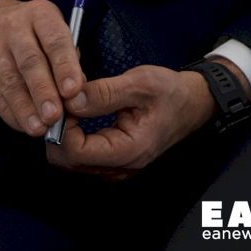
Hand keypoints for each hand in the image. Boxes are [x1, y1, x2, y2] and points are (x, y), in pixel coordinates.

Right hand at [0, 0, 84, 135]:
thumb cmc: (31, 32)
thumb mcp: (53, 31)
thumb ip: (67, 60)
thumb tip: (76, 96)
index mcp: (41, 15)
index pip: (55, 40)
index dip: (65, 67)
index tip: (73, 91)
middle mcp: (14, 26)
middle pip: (30, 62)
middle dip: (43, 92)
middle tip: (55, 116)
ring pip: (10, 81)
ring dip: (26, 108)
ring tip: (39, 128)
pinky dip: (10, 113)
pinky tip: (23, 124)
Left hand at [46, 65, 220, 179]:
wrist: (192, 103)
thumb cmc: (171, 93)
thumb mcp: (139, 83)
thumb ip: (103, 93)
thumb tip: (70, 100)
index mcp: (128, 150)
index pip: (74, 152)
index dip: (61, 126)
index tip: (64, 101)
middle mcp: (120, 166)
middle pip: (66, 161)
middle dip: (58, 131)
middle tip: (62, 101)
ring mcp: (115, 167)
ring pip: (69, 161)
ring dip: (63, 133)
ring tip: (71, 105)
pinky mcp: (112, 160)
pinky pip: (79, 156)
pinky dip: (72, 136)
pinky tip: (77, 115)